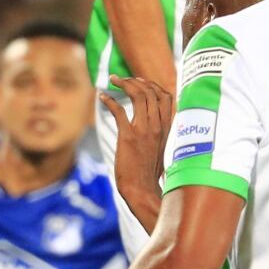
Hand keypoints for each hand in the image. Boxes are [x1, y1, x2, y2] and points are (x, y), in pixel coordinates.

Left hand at [100, 74, 173, 189]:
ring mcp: (144, 130)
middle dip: (135, 80)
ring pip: (138, 95)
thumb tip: (151, 123)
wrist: (142, 190)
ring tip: (113, 79)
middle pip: (151, 91)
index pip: (166, 96)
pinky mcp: (128, 136)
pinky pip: (119, 110)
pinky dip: (109, 100)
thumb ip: (158, 132)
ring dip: (124, 83)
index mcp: (166, 128)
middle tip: (122, 78)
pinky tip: (102, 97)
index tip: (140, 81)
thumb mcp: (159, 149)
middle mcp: (157, 126)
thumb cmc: (148, 173)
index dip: (153, 85)